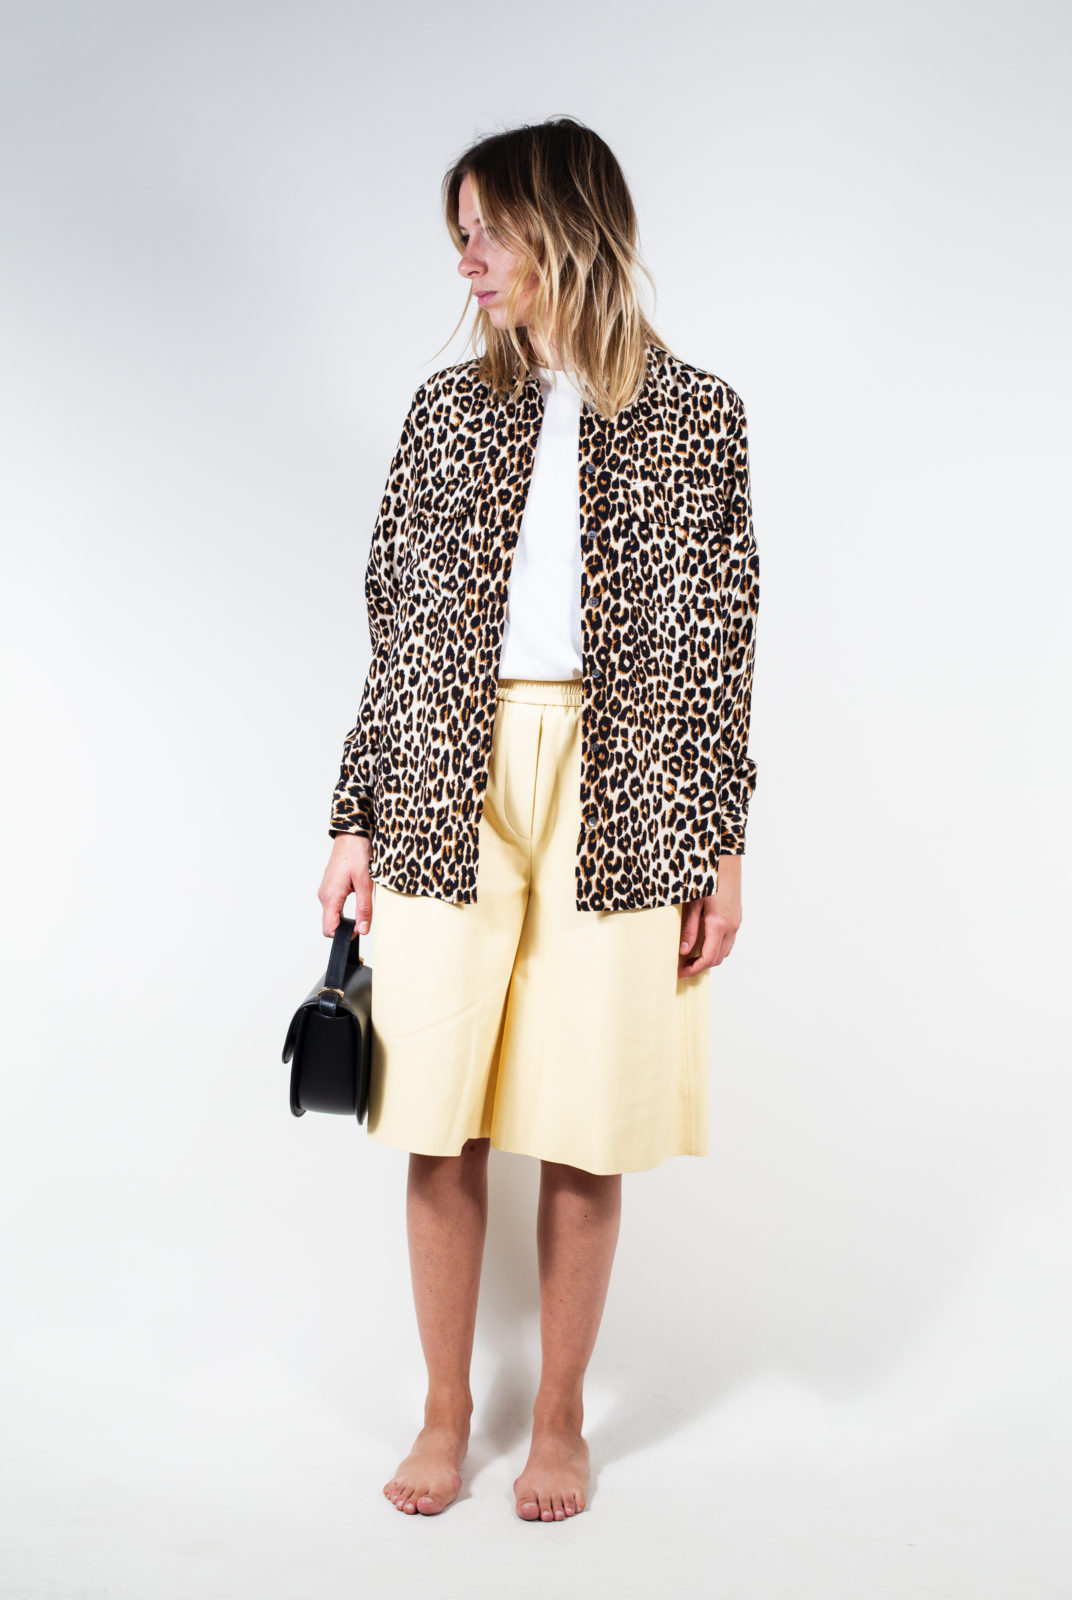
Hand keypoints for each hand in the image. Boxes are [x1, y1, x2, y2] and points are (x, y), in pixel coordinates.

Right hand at [318, 834, 372, 938]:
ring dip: (346, 916)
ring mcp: (325, 891)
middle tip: (364, 917)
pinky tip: (355, 896)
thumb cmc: (356, 853)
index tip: (360, 929)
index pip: (329, 930)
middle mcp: (324, 895)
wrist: (351, 835)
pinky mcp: (329, 887)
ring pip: (333, 914)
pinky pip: (334, 904)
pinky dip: (344, 907)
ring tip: (361, 903)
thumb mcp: (365, 883)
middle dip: (346, 927)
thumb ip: (364, 909)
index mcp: (330, 897)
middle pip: (331, 924)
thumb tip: (363, 929)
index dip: (345, 935)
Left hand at [677, 856, 741, 976]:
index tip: (681, 973)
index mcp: (718, 924)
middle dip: (700, 966)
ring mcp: (736, 922)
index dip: (694, 969)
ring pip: (724, 951)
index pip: (708, 958)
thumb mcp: (693, 903)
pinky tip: (704, 944)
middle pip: (717, 958)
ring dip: (709, 958)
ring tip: (691, 957)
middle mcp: (731, 926)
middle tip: (683, 967)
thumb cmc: (708, 877)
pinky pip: (728, 940)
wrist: (726, 860)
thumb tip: (684, 950)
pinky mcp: (737, 917)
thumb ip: (689, 929)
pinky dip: (717, 948)